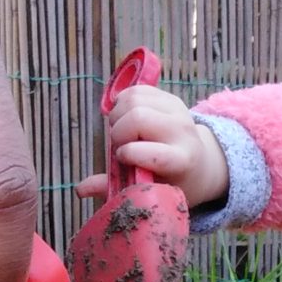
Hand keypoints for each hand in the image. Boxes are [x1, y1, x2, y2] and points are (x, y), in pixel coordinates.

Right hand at [77, 85, 228, 208]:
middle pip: (138, 117)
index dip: (128, 154)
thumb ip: (114, 188)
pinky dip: (123, 102)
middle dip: (118, 131)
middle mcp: (183, 133)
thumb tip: (81, 190)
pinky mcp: (172, 98)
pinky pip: (137, 90)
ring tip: (121, 130)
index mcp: (181, 161)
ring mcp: (179, 112)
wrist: (200, 163)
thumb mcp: (149, 191)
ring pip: (134, 99)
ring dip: (118, 115)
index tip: (121, 159)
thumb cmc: (170, 182)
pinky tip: (126, 117)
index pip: (154, 153)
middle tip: (118, 143)